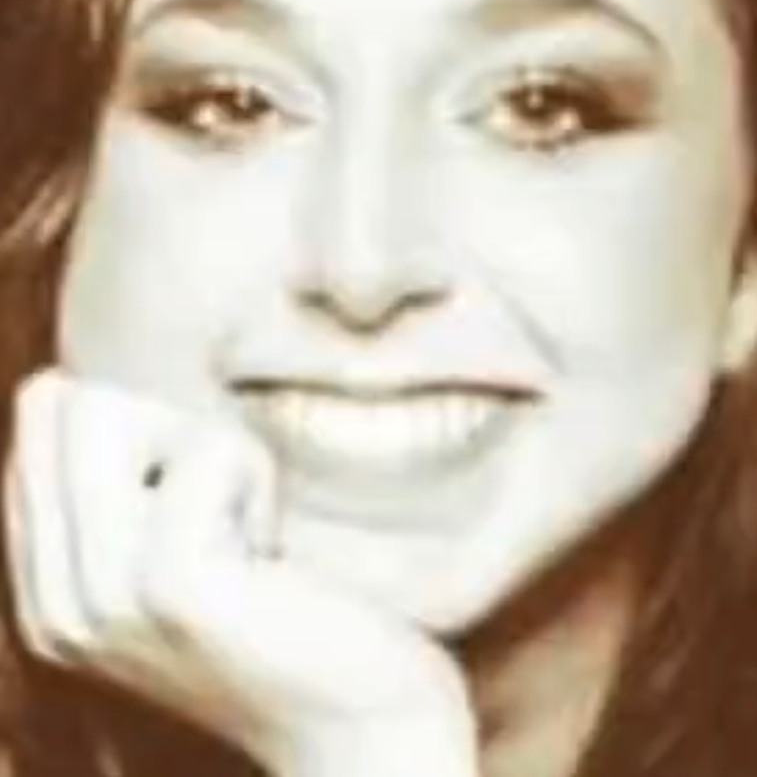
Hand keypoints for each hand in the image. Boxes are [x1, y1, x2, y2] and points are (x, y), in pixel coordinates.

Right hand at [4, 369, 478, 776]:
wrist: (355, 725)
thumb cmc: (289, 624)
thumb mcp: (182, 557)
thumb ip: (121, 495)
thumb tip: (75, 392)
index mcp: (45, 593)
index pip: (40, 422)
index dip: (141, 429)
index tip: (197, 506)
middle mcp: (52, 602)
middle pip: (64, 403)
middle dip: (169, 430)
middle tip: (225, 514)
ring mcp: (103, 597)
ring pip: (120, 413)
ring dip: (213, 454)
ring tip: (247, 535)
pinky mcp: (174, 585)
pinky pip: (205, 451)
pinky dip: (254, 478)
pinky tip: (270, 552)